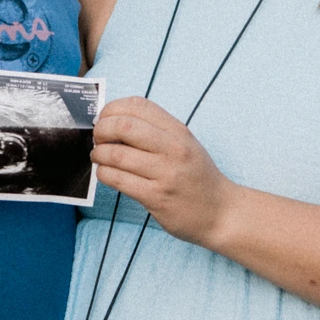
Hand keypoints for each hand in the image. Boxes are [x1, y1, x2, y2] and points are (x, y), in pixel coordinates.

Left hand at [90, 96, 239, 247]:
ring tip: (99, 157)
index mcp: (179, 132)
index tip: (105, 119)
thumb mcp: (185, 145)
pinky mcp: (156, 197)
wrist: (221, 213)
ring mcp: (165, 174)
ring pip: (116, 155)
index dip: (113, 109)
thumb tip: (112, 121)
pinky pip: (118, 180)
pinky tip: (106, 174)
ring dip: (99, 154)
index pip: (138, 106)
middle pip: (124, 126)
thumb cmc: (197, 177)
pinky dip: (104, 174)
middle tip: (97, 139)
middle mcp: (174, 149)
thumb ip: (156, 132)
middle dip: (101, 130)